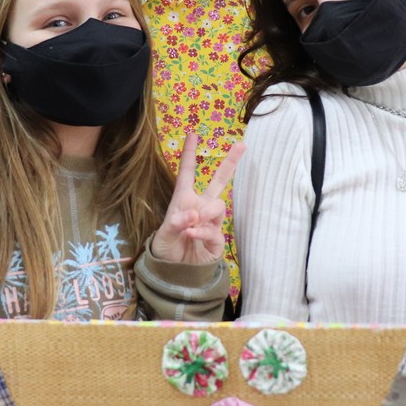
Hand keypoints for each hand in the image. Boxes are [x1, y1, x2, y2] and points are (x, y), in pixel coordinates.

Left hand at [150, 132, 244, 264]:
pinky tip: (192, 234)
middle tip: (241, 145)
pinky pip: (215, 230)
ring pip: (218, 205)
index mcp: (184, 200)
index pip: (187, 172)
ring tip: (191, 224)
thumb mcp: (164, 235)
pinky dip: (203, 231)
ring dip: (206, 212)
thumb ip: (176, 222)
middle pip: (219, 181)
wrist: (173, 271)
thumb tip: (194, 214)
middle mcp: (200, 207)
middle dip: (230, 163)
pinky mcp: (217, 239)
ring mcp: (211, 222)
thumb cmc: (167, 247)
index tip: (192, 133)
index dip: (189, 153)